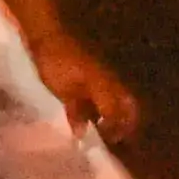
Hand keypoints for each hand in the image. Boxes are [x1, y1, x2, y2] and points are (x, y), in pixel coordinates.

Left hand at [24, 26, 145, 142]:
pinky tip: (94, 117)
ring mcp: (105, 76)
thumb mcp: (63, 89)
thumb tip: (84, 134)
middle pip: (130, 105)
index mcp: (104, 85)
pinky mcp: (96, 75)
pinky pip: (111, 95)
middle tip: (114, 140)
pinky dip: (109, 108)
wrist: (48, 35)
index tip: (107, 143)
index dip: (116, 130)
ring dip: (119, 117)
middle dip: (127, 124)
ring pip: (122, 100)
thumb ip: (76, 110)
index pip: (118, 113)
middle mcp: (110, 81)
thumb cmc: (55, 62)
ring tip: (106, 132)